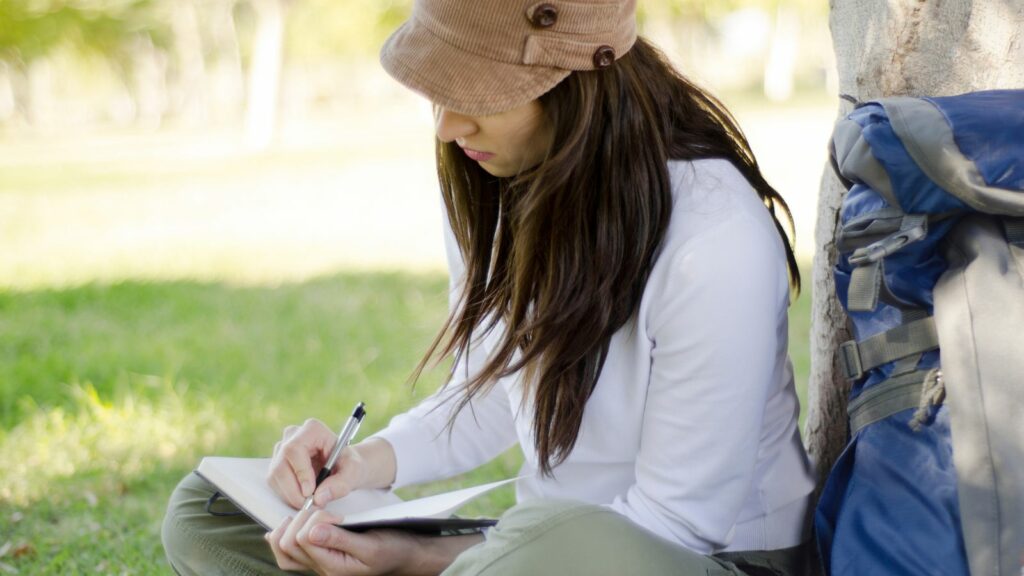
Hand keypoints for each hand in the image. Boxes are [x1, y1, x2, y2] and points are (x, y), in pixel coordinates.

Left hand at [265, 508, 425, 574]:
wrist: (404, 555)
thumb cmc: (392, 550)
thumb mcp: (371, 545)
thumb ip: (340, 540)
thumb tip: (312, 532)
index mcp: (333, 567)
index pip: (303, 539)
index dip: (314, 519)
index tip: (336, 515)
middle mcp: (321, 568)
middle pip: (288, 544)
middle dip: (301, 520)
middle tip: (324, 512)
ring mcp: (318, 564)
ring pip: (284, 549)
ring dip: (291, 526)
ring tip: (309, 515)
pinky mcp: (319, 556)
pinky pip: (290, 553)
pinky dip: (286, 535)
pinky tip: (294, 524)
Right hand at [267, 418, 369, 507]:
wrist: (344, 466)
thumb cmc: (349, 464)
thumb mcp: (353, 473)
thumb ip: (340, 484)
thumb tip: (319, 497)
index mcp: (312, 430)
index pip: (295, 449)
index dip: (300, 472)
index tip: (310, 492)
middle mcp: (293, 436)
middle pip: (281, 465)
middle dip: (294, 490)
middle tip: (310, 504)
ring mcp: (281, 449)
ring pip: (275, 476)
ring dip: (290, 495)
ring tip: (311, 502)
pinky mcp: (277, 463)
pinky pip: (274, 482)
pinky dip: (287, 495)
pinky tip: (303, 498)